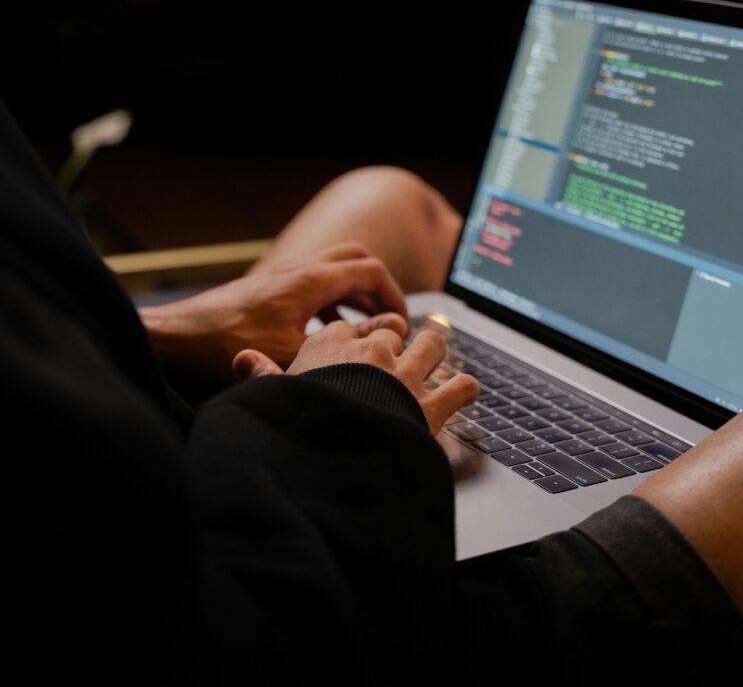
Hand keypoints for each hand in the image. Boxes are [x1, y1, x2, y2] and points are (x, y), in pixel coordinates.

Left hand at [138, 242, 407, 383]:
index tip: (402, 325)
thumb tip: (388, 334)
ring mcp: (282, 277)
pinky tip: (327, 334)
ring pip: (333, 270)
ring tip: (366, 328)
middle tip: (389, 317)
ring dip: (354, 293)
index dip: (394, 296)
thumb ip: (345, 343)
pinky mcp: (269, 289)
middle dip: (378, 286)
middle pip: (355, 258)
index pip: (371, 271)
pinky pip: (312, 284)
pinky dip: (330, 301)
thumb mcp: (294, 354)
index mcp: (311, 280)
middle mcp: (299, 269)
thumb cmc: (229, 344)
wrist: (179, 337)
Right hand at [234, 320, 478, 433]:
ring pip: (432, 344)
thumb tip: (241, 360)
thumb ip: (261, 376)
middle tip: (395, 358)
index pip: (348, 330)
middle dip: (397, 342)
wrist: (334, 449)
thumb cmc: (299, 420)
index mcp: (333, 346)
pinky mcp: (431, 404)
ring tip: (432, 362)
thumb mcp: (272, 395)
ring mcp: (405, 375)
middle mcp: (372, 352)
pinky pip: (461, 387)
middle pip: (393, 331)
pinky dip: (465, 390)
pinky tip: (463, 393)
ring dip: (433, 352)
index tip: (354, 349)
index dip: (353, 339)